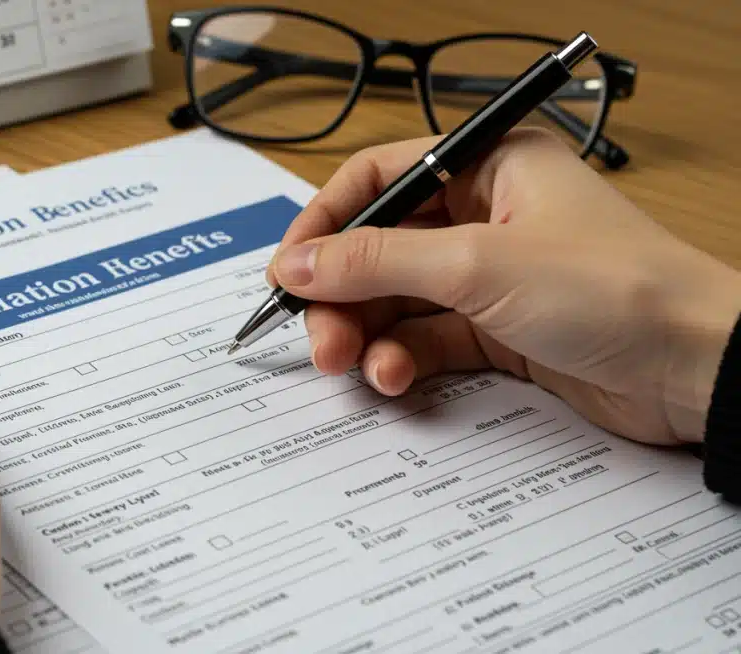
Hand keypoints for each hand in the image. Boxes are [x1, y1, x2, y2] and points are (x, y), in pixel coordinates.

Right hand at [268, 127, 740, 444]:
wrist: (697, 370)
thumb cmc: (614, 290)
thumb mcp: (478, 266)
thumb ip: (377, 262)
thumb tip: (298, 264)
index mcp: (487, 166)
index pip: (378, 178)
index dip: (327, 223)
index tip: (289, 271)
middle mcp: (484, 214)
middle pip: (379, 248)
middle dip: (343, 296)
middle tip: (319, 340)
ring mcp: (490, 276)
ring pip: (397, 300)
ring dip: (368, 335)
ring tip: (357, 367)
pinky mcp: (498, 331)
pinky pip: (426, 339)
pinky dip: (402, 360)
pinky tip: (397, 380)